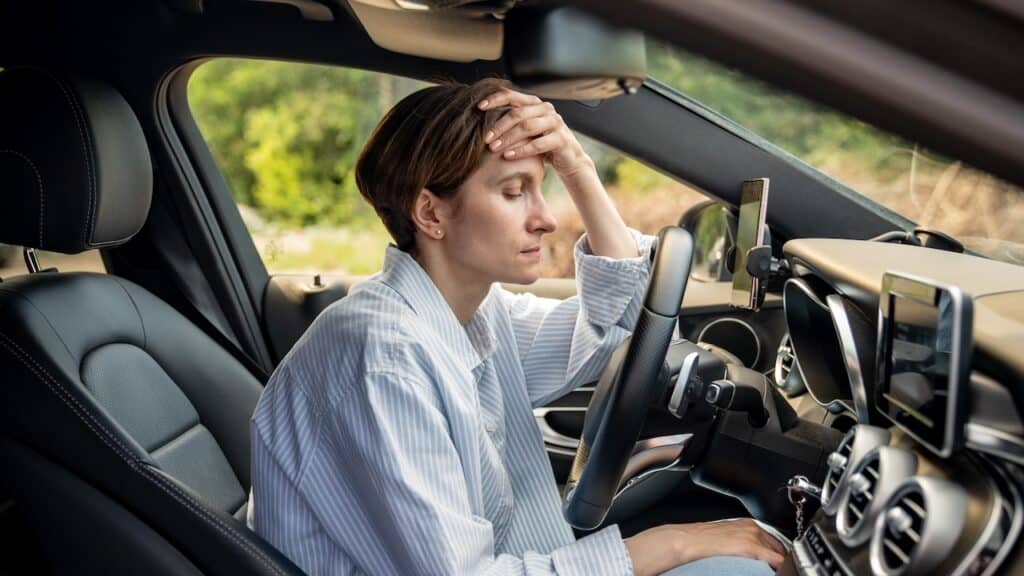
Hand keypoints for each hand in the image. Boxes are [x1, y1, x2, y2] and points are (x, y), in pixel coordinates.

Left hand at [478, 89, 592, 178]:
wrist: (569, 160)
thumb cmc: (543, 145)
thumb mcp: (527, 131)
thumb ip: (512, 122)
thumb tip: (481, 119)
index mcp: (535, 104)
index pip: (512, 95)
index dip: (495, 99)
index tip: (479, 107)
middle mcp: (546, 109)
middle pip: (518, 113)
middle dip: (499, 126)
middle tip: (485, 138)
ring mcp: (555, 123)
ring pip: (527, 127)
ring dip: (508, 138)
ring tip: (493, 148)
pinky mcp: (561, 139)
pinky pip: (537, 144)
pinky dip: (521, 151)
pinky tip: (508, 156)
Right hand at [624, 518, 786, 575]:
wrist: (688, 541)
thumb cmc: (702, 542)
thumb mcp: (727, 538)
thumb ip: (743, 543)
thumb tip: (754, 557)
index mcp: (749, 524)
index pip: (775, 541)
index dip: (779, 555)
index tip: (779, 564)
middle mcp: (754, 527)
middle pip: (780, 547)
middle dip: (780, 560)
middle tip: (776, 569)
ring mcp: (753, 535)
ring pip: (780, 554)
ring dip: (778, 564)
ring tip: (773, 571)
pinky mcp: (750, 546)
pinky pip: (776, 561)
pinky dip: (778, 568)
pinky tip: (774, 572)